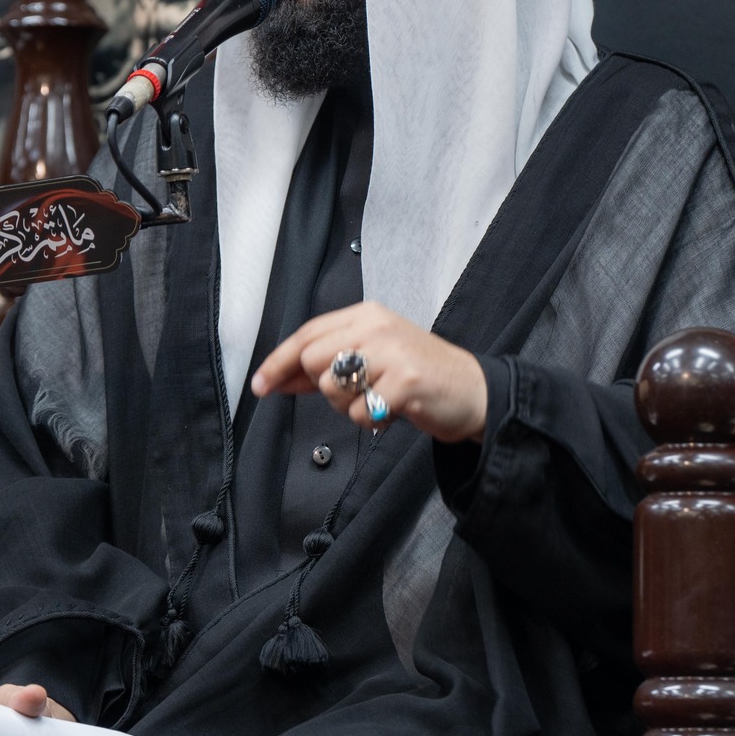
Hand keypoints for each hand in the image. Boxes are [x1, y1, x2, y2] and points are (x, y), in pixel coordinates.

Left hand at [251, 300, 487, 441]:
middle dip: (323, 386)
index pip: (308, 334)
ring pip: (332, 387)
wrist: (474, 391)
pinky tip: (393, 410)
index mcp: (367, 314)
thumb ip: (327, 363)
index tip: (259, 385)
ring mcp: (392, 353)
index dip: (278, 361)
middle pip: (313, 359)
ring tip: (378, 399)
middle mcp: (377, 326)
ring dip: (349, 406)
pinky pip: (360, 413)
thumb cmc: (419, 374)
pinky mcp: (405, 382)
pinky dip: (371, 421)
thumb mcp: (372, 356)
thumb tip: (278, 377)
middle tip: (356, 394)